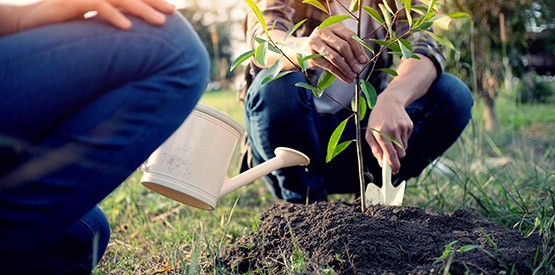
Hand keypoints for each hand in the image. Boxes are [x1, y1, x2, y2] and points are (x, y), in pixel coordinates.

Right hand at [16, 0, 175, 31]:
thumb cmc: (59, 29)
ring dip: (141, 9)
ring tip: (160, 22)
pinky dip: (114, 15)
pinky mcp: (71, 2)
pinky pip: (97, 5)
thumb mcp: (89, 30)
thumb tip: (130, 42)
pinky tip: (128, 27)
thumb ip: (108, 31)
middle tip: (173, 11)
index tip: (171, 9)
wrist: (26, 24)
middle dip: (153, 1)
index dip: (150, 1)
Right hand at [300, 23, 368, 82]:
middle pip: (342, 46)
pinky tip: (346, 79)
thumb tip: (364, 60)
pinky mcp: (311, 56)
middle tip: (358, 69)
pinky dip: (339, 74)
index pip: (349, 36)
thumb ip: (351, 48)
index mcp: (333, 25)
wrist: (303, 49)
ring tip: (353, 76)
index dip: (358, 49)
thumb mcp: (338, 42)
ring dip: (346, 68)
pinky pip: (328, 66)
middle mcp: (323, 32)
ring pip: (335, 57)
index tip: (364, 60)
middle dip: (352, 60)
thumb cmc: (326, 45)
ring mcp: (315, 43)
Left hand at [365, 92, 412, 173]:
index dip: (393, 164)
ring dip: (398, 146)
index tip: (394, 171)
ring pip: (404, 148)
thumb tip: (381, 163)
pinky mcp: (409, 126)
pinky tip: (396, 129)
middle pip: (400, 154)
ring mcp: (402, 128)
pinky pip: (407, 140)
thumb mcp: (370, 133)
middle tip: (390, 151)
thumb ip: (375, 149)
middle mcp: (393, 131)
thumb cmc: (377, 119)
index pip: (389, 154)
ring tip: (391, 135)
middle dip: (396, 156)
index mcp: (381, 133)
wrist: (390, 101)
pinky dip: (402, 138)